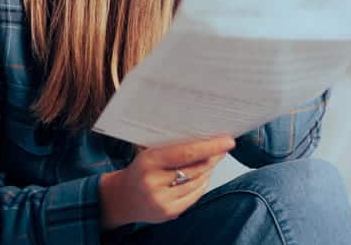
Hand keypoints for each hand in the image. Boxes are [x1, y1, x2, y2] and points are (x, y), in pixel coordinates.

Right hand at [99, 135, 234, 229]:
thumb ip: (174, 146)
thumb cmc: (140, 170)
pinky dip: (203, 183)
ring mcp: (162, 200)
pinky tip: (204, 174)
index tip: (227, 140)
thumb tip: (206, 137)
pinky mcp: (169, 213)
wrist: (123, 198)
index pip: (186, 152)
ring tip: (214, 158)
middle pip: (196, 168)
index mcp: (149, 161)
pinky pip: (195, 195)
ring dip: (210, 169)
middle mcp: (154, 182)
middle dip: (213, 157)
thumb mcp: (150, 152)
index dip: (210, 146)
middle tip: (224, 146)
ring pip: (198, 182)